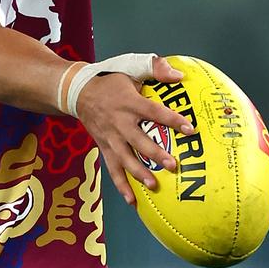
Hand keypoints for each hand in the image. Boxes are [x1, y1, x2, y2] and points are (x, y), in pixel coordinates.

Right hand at [76, 55, 195, 205]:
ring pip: (124, 158)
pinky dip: (121, 185)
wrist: (78, 91)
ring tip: (153, 185)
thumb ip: (155, 68)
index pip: (153, 111)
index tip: (190, 128)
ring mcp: (111, 137)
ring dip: (138, 173)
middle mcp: (120, 122)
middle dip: (155, 154)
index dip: (172, 120)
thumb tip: (180, 76)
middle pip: (138, 140)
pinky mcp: (104, 147)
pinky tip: (132, 201)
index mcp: (129, 102)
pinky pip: (113, 168)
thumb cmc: (110, 79)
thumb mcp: (130, 66)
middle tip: (172, 165)